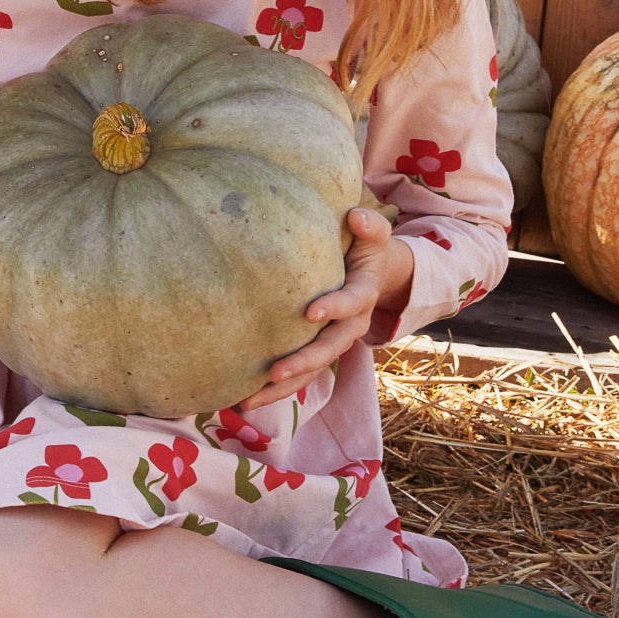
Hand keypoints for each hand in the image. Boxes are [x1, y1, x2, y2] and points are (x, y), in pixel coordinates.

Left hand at [235, 208, 409, 412]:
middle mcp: (352, 325)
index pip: (351, 303)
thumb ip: (370, 226)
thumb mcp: (374, 235)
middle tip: (276, 372)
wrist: (374, 274)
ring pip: (313, 372)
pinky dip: (274, 391)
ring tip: (249, 402)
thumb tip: (355, 215)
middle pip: (330, 349)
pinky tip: (243, 401)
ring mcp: (335, 342)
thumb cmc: (365, 247)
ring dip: (283, 389)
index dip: (334, 308)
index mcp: (363, 294)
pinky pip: (301, 376)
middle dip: (304, 363)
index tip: (309, 313)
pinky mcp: (319, 352)